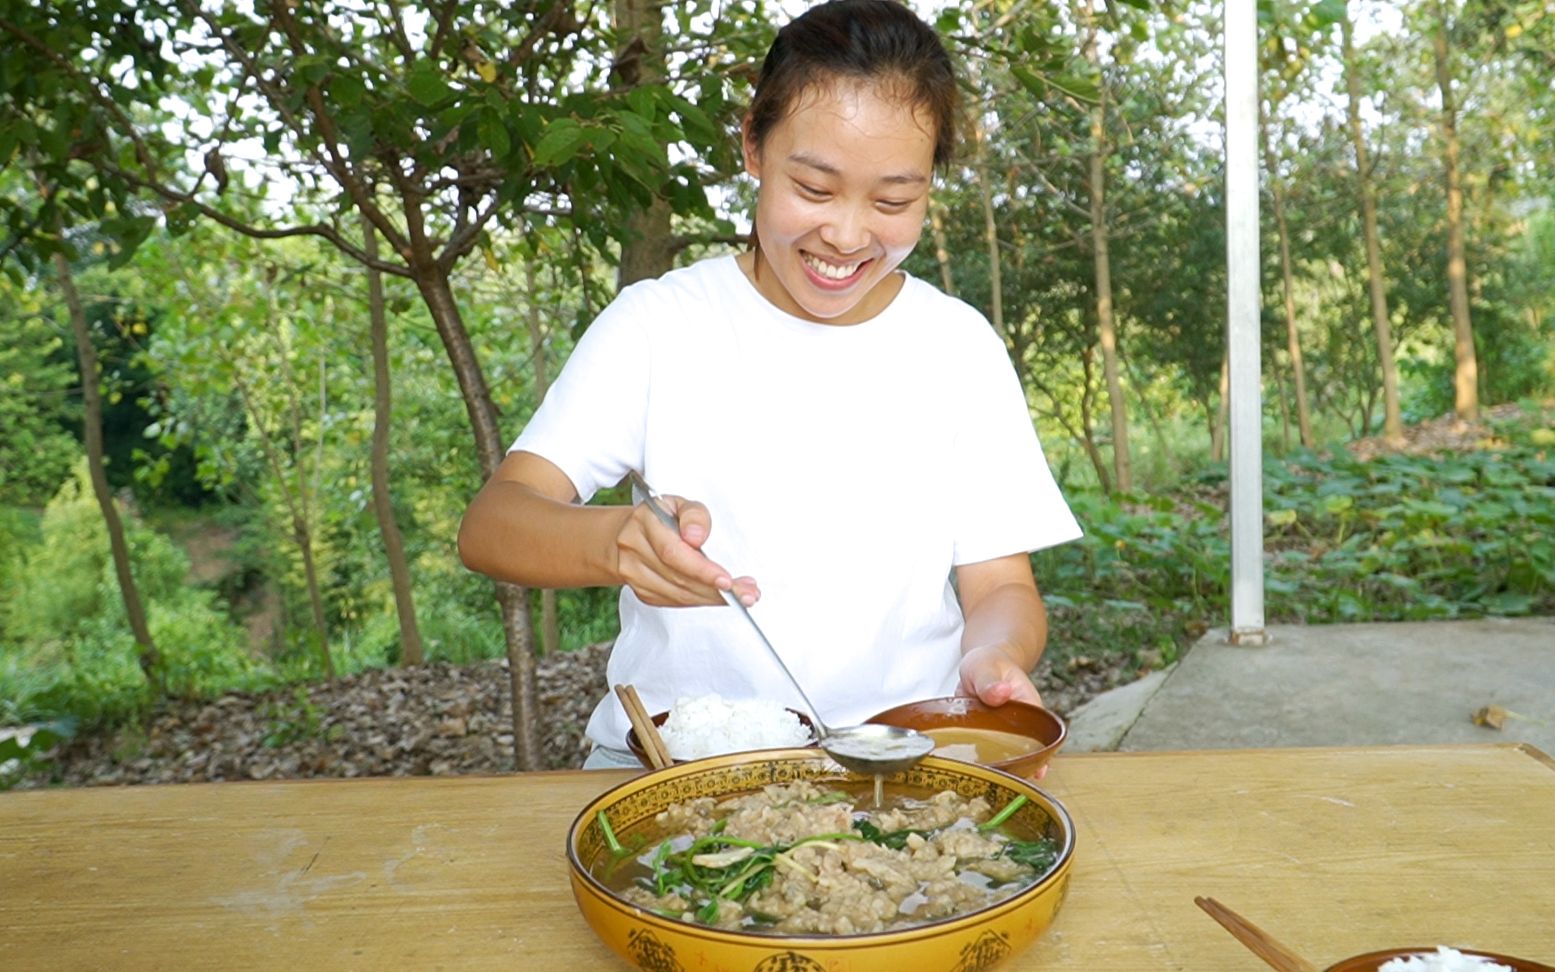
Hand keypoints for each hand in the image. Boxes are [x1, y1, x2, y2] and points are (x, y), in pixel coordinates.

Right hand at [614, 493, 759, 607]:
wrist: (630, 534)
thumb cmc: (663, 517)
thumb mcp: (681, 504)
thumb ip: (694, 515)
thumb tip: (696, 537)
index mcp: (643, 522)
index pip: (673, 553)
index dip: (701, 570)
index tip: (726, 580)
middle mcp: (633, 550)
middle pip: (678, 578)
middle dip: (716, 589)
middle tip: (746, 592)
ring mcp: (634, 574)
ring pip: (679, 594)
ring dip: (713, 598)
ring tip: (741, 596)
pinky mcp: (643, 592)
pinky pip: (676, 601)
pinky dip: (701, 600)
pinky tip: (718, 596)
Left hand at [957, 643, 1047, 778]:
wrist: (979, 665)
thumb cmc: (989, 663)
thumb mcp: (986, 666)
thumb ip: (990, 680)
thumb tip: (1000, 692)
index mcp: (1029, 707)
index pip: (1042, 736)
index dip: (1040, 756)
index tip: (1038, 772)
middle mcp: (1019, 725)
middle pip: (1025, 753)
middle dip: (1019, 769)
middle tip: (1006, 781)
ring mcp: (1002, 735)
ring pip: (1005, 758)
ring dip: (997, 769)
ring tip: (985, 781)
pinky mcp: (985, 739)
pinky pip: (984, 755)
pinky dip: (978, 764)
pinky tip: (968, 774)